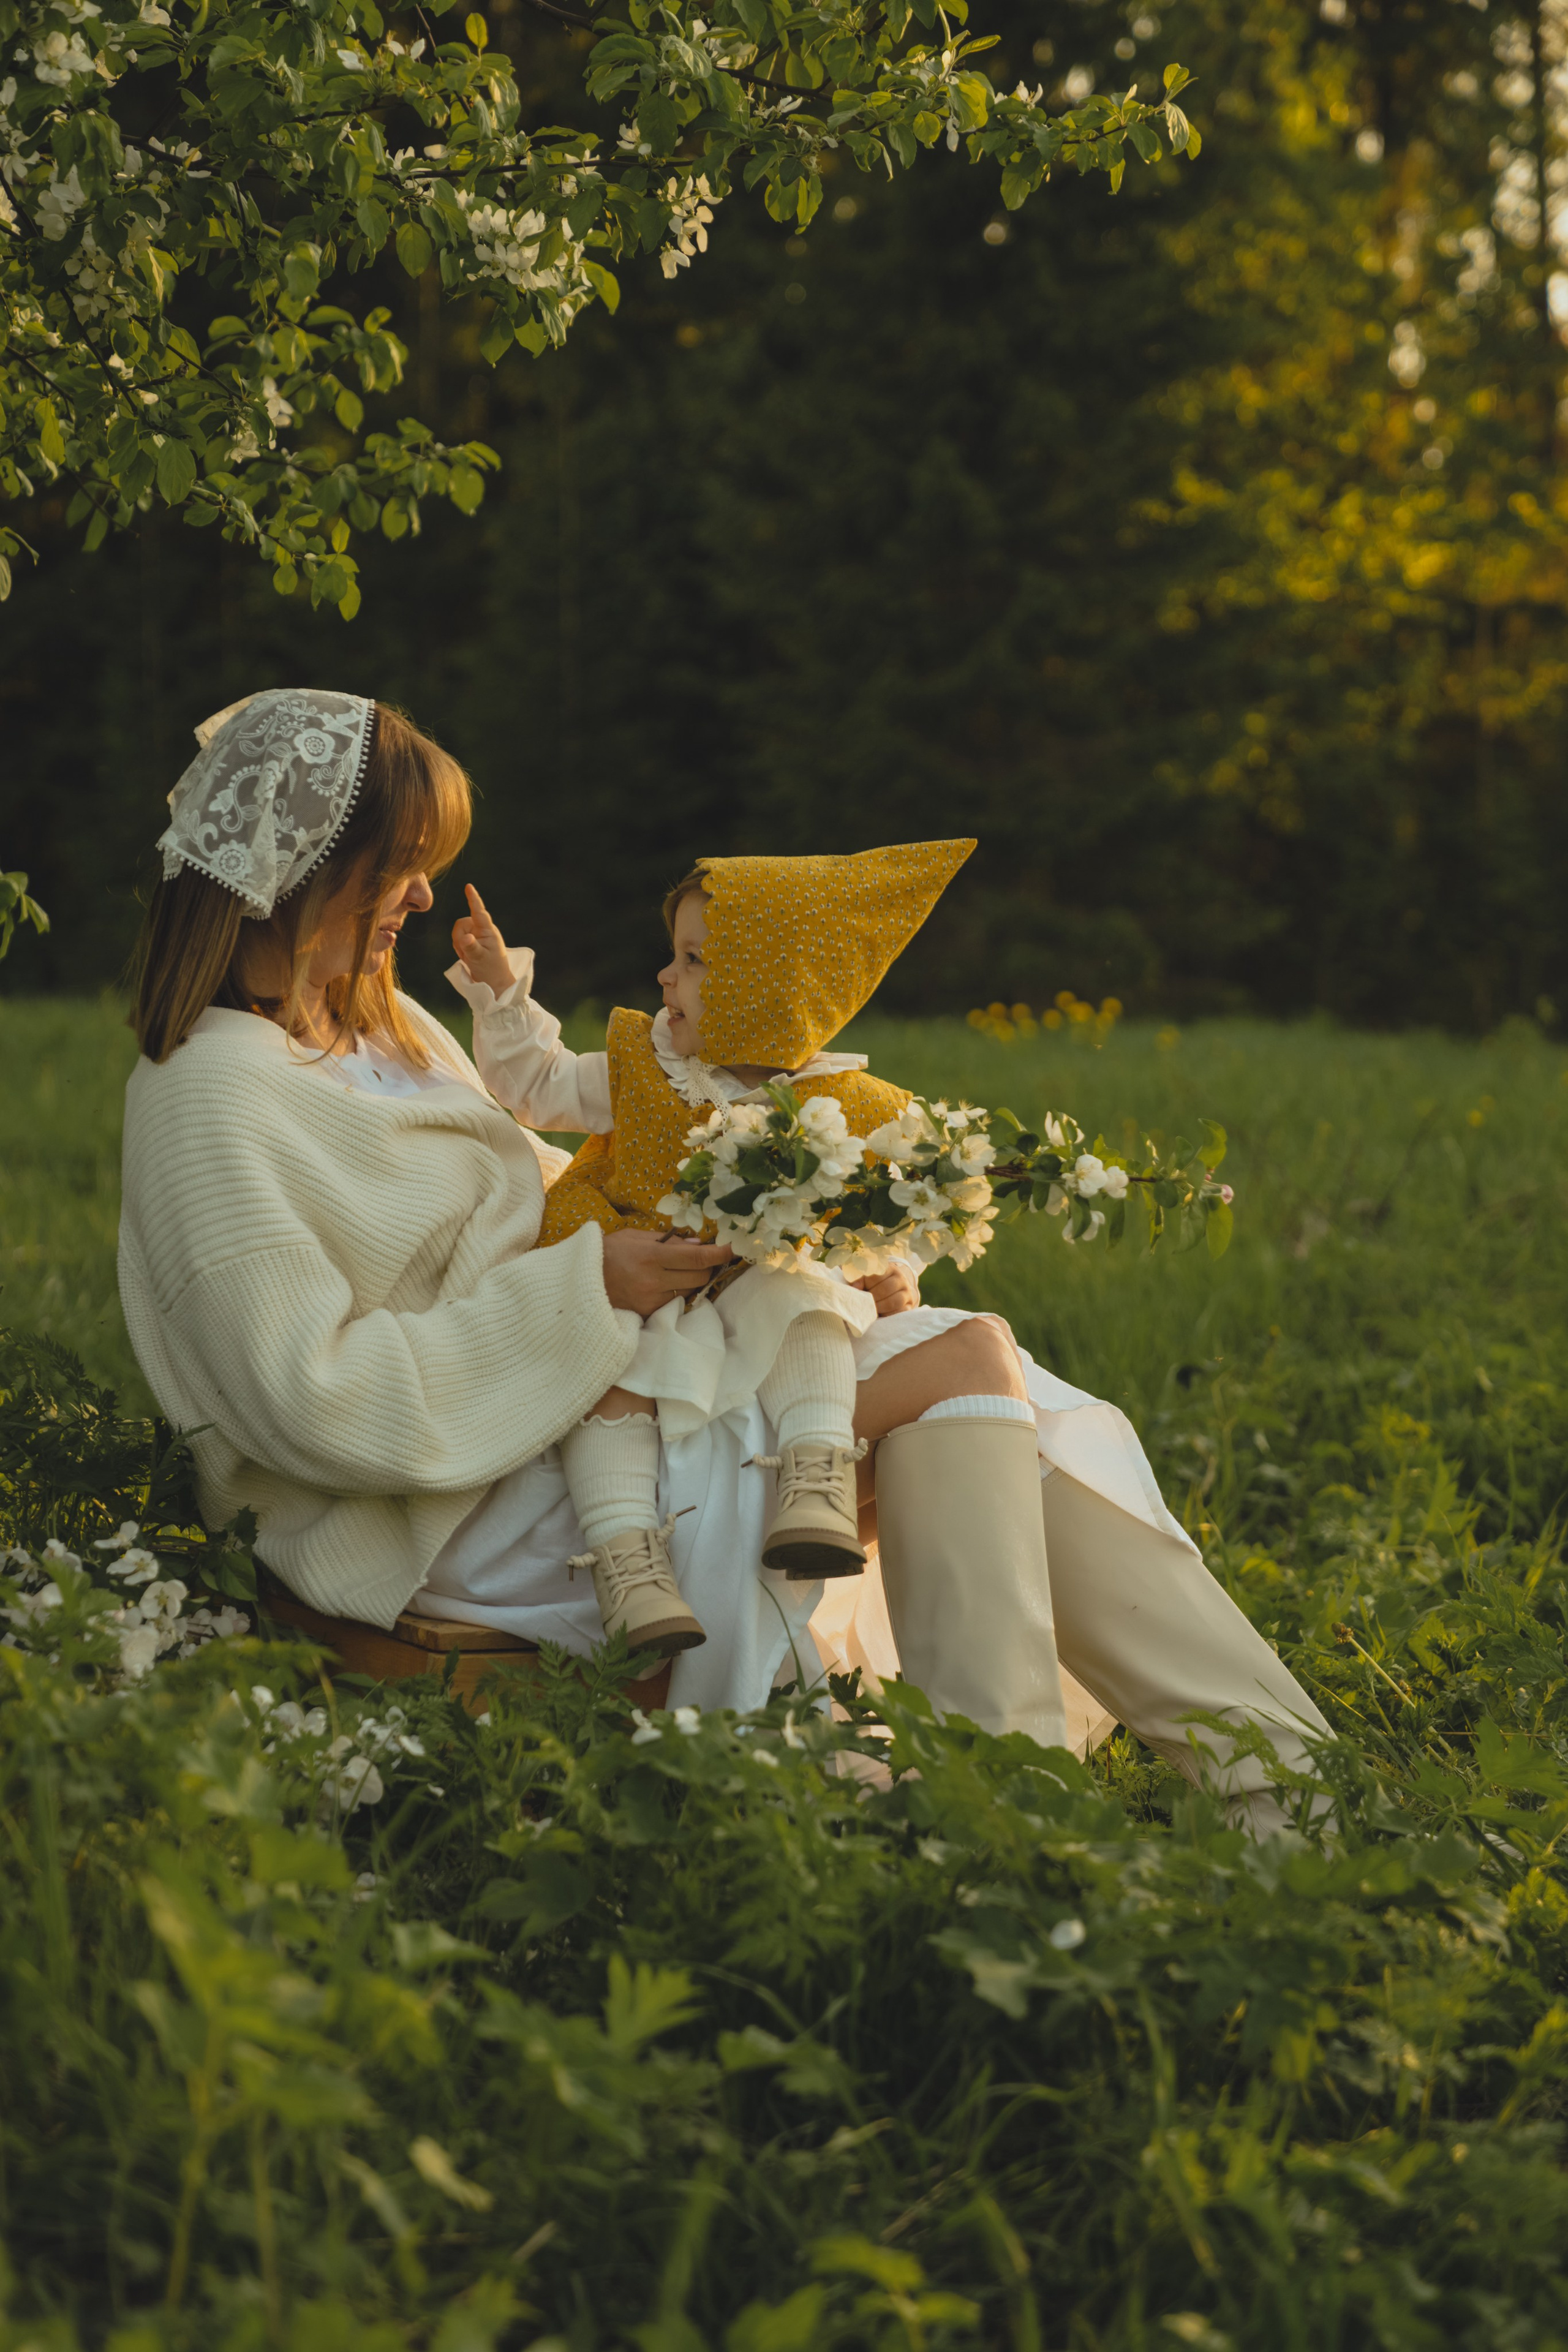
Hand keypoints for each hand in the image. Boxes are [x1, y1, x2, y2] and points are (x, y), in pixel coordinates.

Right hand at [451, 883, 515, 996]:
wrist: (493, 982)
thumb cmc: (491, 970)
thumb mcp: (480, 959)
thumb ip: (471, 947)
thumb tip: (465, 937)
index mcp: (488, 931)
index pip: (479, 912)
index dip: (473, 899)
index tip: (469, 886)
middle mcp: (482, 930)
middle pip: (460, 924)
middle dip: (459, 938)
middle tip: (467, 953)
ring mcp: (476, 935)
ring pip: (457, 932)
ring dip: (459, 945)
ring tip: (469, 956)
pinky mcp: (472, 941)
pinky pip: (458, 939)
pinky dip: (459, 948)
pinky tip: (467, 956)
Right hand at [602, 1227, 733, 1318]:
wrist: (578, 1280)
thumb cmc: (608, 1252)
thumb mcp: (635, 1237)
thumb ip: (668, 1240)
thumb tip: (699, 1244)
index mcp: (651, 1256)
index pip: (696, 1257)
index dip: (719, 1253)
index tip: (732, 1248)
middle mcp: (654, 1281)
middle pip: (700, 1276)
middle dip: (706, 1266)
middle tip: (701, 1257)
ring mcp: (651, 1301)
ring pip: (690, 1291)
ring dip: (692, 1280)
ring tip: (678, 1270)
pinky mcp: (648, 1314)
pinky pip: (674, 1302)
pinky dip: (676, 1292)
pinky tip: (664, 1284)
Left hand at [847, 1263, 920, 1317]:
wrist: (894, 1290)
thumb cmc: (874, 1283)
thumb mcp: (865, 1277)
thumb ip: (858, 1278)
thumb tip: (854, 1287)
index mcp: (888, 1267)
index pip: (877, 1274)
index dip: (865, 1283)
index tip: (857, 1288)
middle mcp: (900, 1278)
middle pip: (885, 1288)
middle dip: (872, 1297)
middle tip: (864, 1302)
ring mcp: (907, 1291)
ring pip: (893, 1301)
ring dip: (879, 1307)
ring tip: (871, 1308)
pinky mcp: (910, 1304)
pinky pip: (899, 1312)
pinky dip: (887, 1314)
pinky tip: (880, 1313)